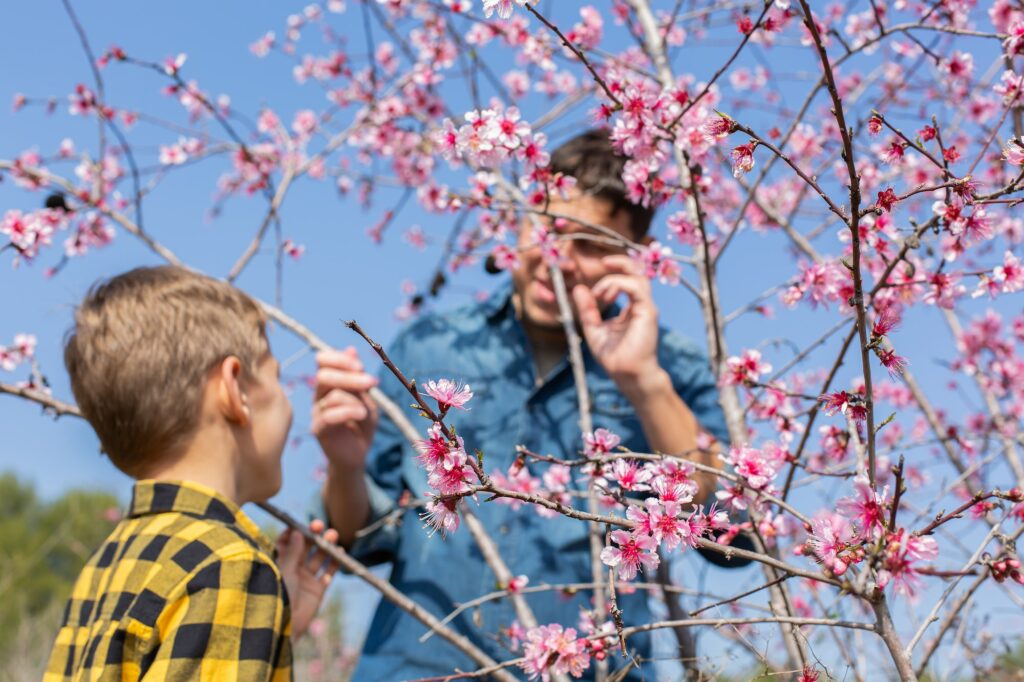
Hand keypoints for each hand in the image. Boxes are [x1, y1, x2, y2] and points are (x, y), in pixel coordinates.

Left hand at [276, 519, 338, 638]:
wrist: (285, 625)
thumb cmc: (279, 596)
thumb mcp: (286, 571)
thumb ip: (293, 552)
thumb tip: (297, 532)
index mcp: (281, 564)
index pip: (287, 544)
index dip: (294, 533)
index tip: (300, 525)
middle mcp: (294, 569)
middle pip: (306, 548)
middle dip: (314, 536)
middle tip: (320, 525)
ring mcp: (307, 579)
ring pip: (319, 558)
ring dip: (326, 546)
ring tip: (333, 535)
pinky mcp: (318, 589)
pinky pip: (328, 573)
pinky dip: (335, 563)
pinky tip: (340, 552)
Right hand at [312, 347, 379, 471]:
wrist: (358, 454)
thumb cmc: (362, 424)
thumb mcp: (366, 398)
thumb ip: (358, 377)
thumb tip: (351, 349)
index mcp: (329, 384)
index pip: (322, 360)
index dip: (339, 359)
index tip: (360, 366)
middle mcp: (319, 395)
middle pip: (324, 375)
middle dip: (349, 376)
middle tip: (371, 383)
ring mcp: (317, 412)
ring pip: (332, 395)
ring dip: (355, 399)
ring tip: (366, 410)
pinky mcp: (319, 429)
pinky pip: (329, 416)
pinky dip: (349, 412)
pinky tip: (361, 415)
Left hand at [572, 255, 661, 388]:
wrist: (627, 375)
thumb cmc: (614, 356)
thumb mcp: (593, 328)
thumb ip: (587, 309)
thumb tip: (578, 289)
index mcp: (632, 308)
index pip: (628, 280)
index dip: (615, 271)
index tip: (599, 273)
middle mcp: (641, 305)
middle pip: (638, 272)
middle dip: (621, 262)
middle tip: (604, 262)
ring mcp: (646, 308)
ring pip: (636, 277)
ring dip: (613, 280)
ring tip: (600, 294)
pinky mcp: (648, 312)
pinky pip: (636, 287)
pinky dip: (618, 285)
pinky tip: (605, 297)